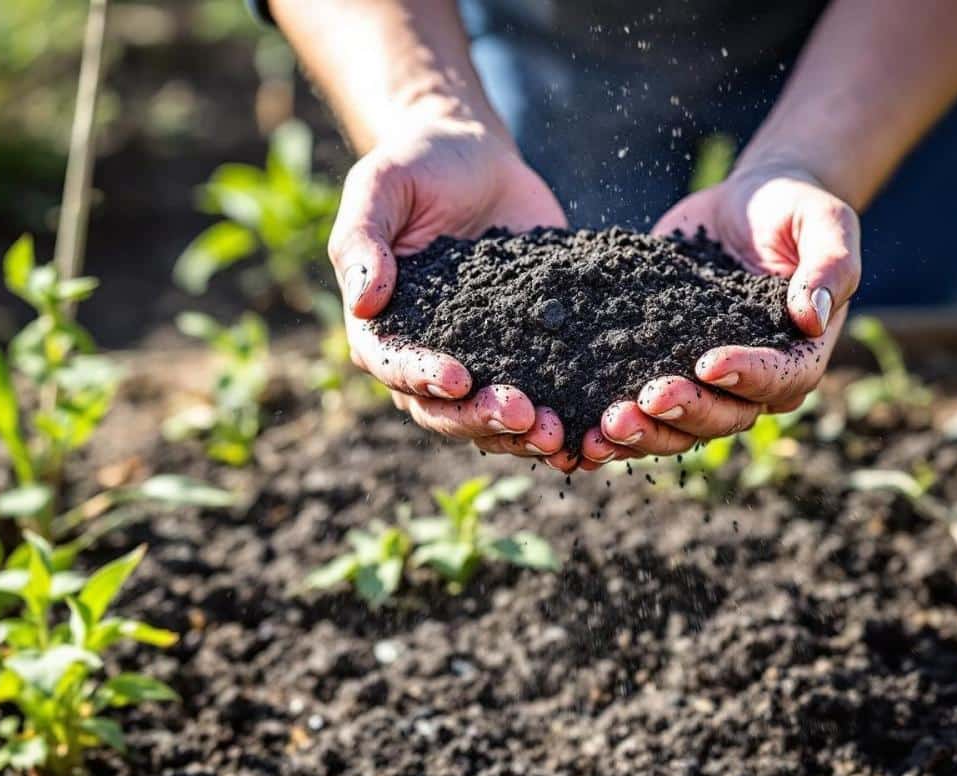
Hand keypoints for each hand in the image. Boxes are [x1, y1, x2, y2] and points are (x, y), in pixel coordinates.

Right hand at [328, 112, 570, 459]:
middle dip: (482, 418)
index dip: (422, 378)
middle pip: (444, 411)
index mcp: (382, 327)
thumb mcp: (380, 186)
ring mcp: (481, 360)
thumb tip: (366, 301)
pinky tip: (594, 427)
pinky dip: (566, 418)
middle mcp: (425, 357)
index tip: (459, 378)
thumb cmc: (418, 166)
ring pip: (491, 420)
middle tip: (524, 415)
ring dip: (523, 435)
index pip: (393, 366)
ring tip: (560, 434)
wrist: (477, 158)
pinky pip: (544, 396)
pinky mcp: (528, 352)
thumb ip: (362, 240)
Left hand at [579, 163, 860, 466]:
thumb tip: (814, 316)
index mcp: (798, 355)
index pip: (778, 380)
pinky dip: (612, 426)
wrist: (747, 204)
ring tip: (604, 425)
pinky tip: (579, 431)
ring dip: (643, 432)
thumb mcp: (825, 223)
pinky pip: (640, 409)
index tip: (708, 363)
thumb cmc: (795, 210)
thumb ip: (830, 266)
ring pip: (678, 427)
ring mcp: (704, 382)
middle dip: (684, 412)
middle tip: (645, 400)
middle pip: (723, 417)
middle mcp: (753, 383)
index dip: (746, 377)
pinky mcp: (661, 366)